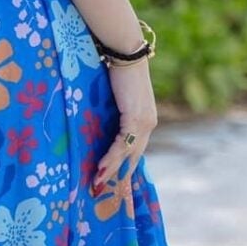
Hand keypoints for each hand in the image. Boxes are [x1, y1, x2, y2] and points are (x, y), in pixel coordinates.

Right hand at [91, 55, 157, 195]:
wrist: (125, 52)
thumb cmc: (116, 70)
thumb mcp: (116, 97)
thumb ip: (114, 112)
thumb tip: (100, 125)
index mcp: (146, 120)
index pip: (135, 149)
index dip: (124, 167)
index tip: (113, 182)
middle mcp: (149, 123)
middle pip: (133, 156)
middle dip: (119, 176)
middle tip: (104, 193)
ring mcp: (144, 121)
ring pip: (128, 154)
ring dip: (112, 171)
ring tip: (97, 184)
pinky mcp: (135, 117)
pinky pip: (123, 144)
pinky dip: (112, 158)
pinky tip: (101, 168)